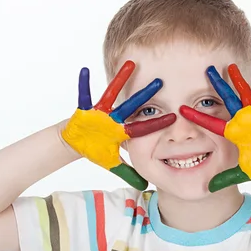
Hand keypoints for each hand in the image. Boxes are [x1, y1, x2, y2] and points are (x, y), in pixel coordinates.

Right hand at [62, 60, 175, 189]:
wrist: (75, 142)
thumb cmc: (95, 149)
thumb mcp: (112, 164)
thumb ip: (129, 174)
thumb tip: (146, 186)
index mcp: (122, 131)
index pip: (143, 127)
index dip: (158, 122)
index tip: (175, 116)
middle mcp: (114, 118)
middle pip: (133, 105)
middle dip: (145, 94)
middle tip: (160, 82)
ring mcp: (100, 112)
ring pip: (112, 93)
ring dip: (120, 79)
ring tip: (130, 64)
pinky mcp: (85, 109)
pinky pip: (84, 95)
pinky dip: (83, 84)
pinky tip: (85, 71)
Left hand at [179, 64, 250, 191]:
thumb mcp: (242, 172)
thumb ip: (225, 179)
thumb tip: (209, 188)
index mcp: (233, 132)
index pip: (210, 122)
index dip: (196, 116)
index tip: (181, 109)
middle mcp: (241, 119)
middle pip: (225, 99)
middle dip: (217, 85)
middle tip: (206, 70)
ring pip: (243, 93)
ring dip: (237, 80)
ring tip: (230, 66)